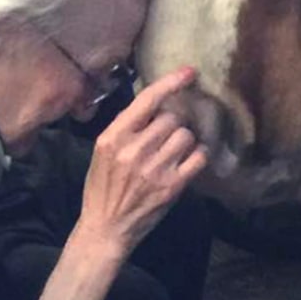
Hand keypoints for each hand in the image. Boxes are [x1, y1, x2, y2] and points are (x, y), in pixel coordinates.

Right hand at [77, 66, 207, 257]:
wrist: (105, 228)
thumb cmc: (103, 186)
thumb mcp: (103, 151)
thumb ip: (126, 127)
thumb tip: (155, 102)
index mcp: (113, 137)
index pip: (147, 100)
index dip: (170, 82)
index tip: (189, 72)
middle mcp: (134, 150)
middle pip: (171, 118)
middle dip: (172, 125)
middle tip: (163, 138)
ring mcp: (154, 169)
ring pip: (186, 135)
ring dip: (184, 140)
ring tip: (172, 152)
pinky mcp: (172, 186)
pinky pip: (198, 158)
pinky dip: (197, 155)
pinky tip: (188, 160)